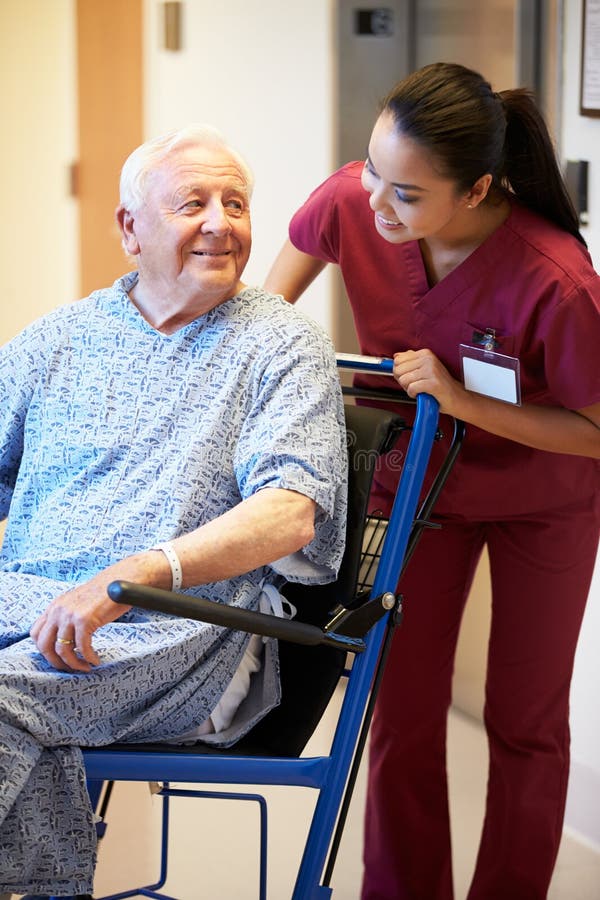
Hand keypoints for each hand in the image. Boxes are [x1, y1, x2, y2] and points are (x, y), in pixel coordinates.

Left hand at [29, 552, 167, 671]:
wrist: (121, 579)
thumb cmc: (103, 593)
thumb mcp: (76, 603)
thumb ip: (66, 617)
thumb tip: (64, 639)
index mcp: (54, 606)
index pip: (36, 633)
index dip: (44, 651)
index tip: (57, 658)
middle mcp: (58, 610)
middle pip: (44, 646)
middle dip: (56, 662)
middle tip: (69, 668)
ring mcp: (70, 615)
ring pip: (63, 650)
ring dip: (74, 664)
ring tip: (85, 666)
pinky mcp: (85, 620)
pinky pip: (82, 647)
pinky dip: (89, 658)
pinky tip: (95, 659)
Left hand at [393, 349, 463, 414]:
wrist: (457, 397)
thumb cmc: (440, 385)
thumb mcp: (425, 368)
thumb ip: (410, 360)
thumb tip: (396, 356)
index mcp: (425, 353)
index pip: (397, 360)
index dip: (400, 372)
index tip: (411, 376)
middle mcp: (428, 359)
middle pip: (398, 370)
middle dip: (403, 381)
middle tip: (416, 384)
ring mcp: (431, 370)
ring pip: (403, 380)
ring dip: (409, 388)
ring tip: (420, 389)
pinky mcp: (433, 383)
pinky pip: (411, 389)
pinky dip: (414, 394)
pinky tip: (422, 393)